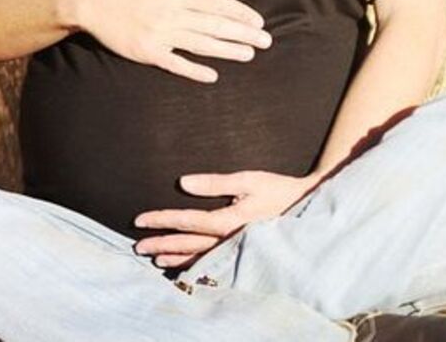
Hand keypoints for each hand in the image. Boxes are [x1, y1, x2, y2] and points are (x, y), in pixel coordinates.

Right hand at [70, 0, 272, 81]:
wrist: (92, 0)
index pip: (218, 4)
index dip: (241, 14)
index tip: (259, 23)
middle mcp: (172, 12)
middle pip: (215, 25)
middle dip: (243, 34)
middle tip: (266, 42)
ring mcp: (160, 33)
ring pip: (201, 44)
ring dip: (227, 51)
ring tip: (249, 55)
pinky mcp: (147, 52)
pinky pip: (175, 63)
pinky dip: (195, 70)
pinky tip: (213, 75)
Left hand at [132, 169, 320, 268]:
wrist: (307, 207)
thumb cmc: (278, 189)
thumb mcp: (248, 179)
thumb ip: (215, 182)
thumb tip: (184, 183)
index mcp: (228, 220)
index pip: (186, 221)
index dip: (161, 220)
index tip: (140, 220)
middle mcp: (229, 240)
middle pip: (187, 245)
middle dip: (160, 244)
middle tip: (138, 246)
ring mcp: (236, 251)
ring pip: (198, 259)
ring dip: (174, 258)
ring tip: (155, 259)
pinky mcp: (242, 255)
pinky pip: (212, 265)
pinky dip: (194, 266)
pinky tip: (183, 267)